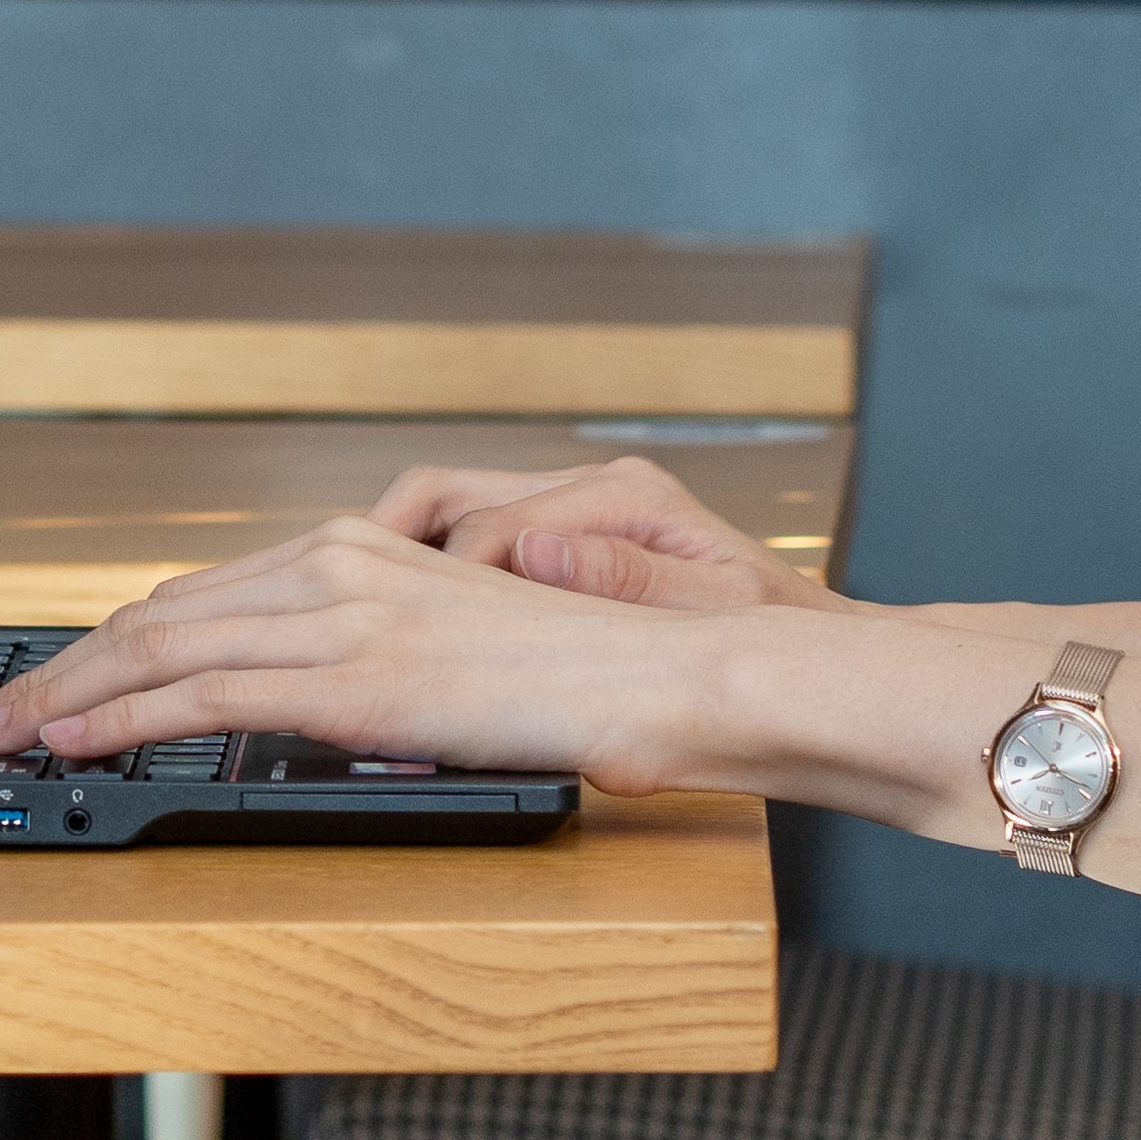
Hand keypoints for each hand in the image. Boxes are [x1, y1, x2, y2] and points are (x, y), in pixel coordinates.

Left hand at [0, 520, 751, 791]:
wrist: (658, 675)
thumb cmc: (581, 678)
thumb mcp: (456, 660)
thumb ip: (378, 668)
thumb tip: (318, 710)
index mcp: (362, 551)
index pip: (202, 596)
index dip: (114, 640)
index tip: (55, 677)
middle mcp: (338, 563)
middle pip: (159, 614)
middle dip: (60, 666)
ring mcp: (341, 614)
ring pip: (159, 649)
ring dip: (64, 695)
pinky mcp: (351, 674)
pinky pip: (204, 695)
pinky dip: (121, 720)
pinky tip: (73, 743)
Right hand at [364, 453, 827, 615]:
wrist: (804, 650)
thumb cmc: (769, 637)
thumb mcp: (713, 610)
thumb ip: (630, 579)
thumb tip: (540, 551)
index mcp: (622, 498)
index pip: (493, 523)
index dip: (447, 578)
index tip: (418, 634)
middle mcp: (591, 489)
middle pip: (449, 493)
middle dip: (385, 542)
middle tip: (335, 596)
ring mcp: (575, 509)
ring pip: (449, 508)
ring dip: (398, 551)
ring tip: (352, 603)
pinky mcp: (569, 536)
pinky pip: (475, 535)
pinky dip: (431, 565)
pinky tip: (406, 610)